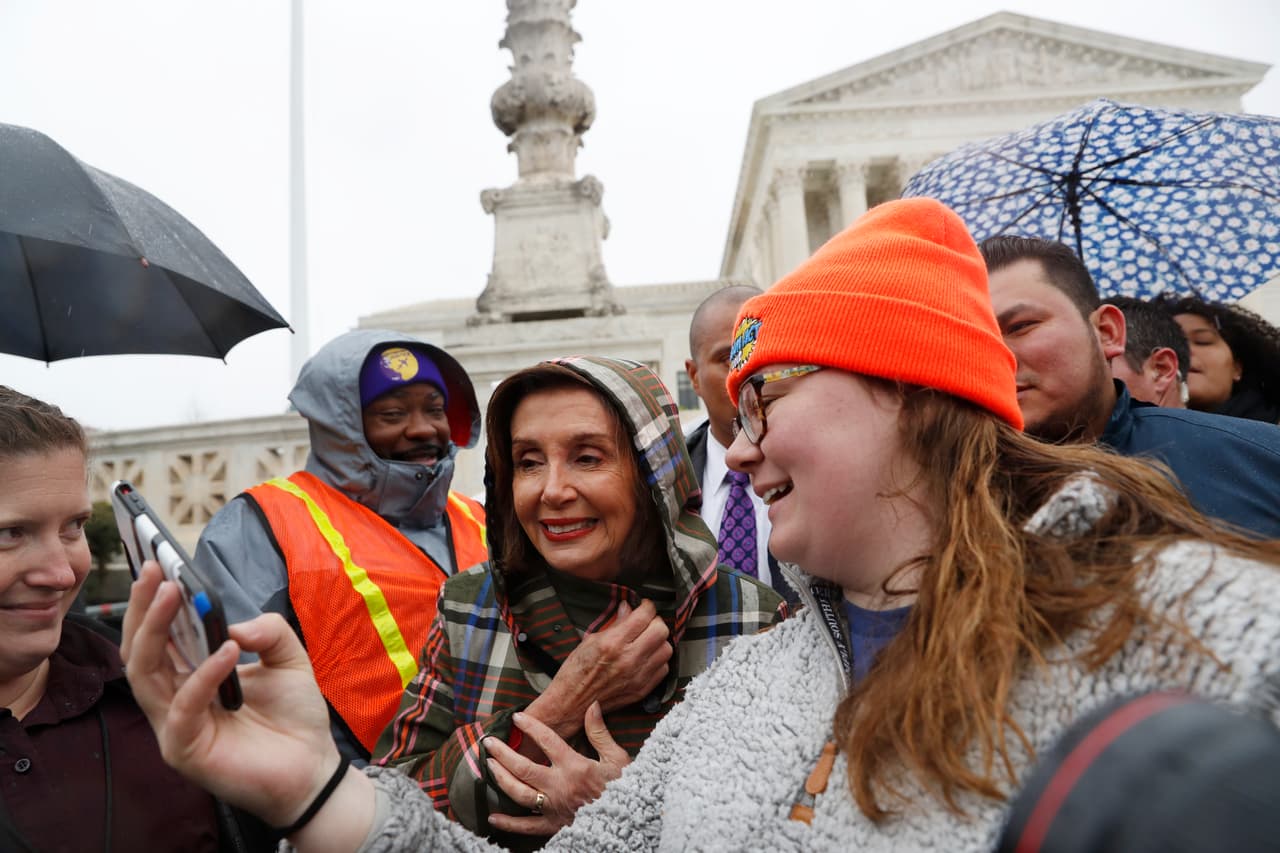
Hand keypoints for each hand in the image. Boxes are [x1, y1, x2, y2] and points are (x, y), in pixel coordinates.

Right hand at [121, 561, 366, 830]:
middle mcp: (173, 697)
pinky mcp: (184, 748)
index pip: (158, 635)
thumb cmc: (294, 716)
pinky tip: (228, 650)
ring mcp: (174, 724)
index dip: (152, 601)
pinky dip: (203, 675)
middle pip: (140, 649)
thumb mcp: (290, 658)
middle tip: (155, 572)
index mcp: (190, 675)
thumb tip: (233, 624)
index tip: (156, 563)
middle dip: (144, 608)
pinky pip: (184, 707)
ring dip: (159, 629)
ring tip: (176, 594)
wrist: (313, 766)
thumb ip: (268, 631)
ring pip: (146, 673)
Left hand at [484, 703, 630, 835]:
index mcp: (575, 766)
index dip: (530, 727)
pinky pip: (527, 826)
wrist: (628, 821)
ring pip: (519, 793)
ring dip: (501, 779)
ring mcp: (553, 807)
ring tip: (489, 766)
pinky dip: (509, 823)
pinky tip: (492, 817)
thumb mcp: (617, 757)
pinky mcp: (554, 825)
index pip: (546, 740)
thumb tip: (593, 706)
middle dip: (502, 753)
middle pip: (523, 767)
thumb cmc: (625, 789)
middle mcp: (559, 786)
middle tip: (488, 742)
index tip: (517, 717)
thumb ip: (600, 732)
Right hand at [524, 599, 670, 740]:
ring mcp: (638, 676)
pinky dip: (658, 660)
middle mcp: (628, 659)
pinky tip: (647, 658)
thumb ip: (614, 623)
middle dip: (656, 622)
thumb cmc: (576, 672)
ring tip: (648, 640)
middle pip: (661, 631)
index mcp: (613, 643)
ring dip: (659, 642)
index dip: (647, 607)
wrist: (572, 703)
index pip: (644, 616)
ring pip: (666, 649)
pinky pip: (664, 669)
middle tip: (647, 622)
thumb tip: (628, 608)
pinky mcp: (642, 689)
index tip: (644, 606)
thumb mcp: (590, 639)